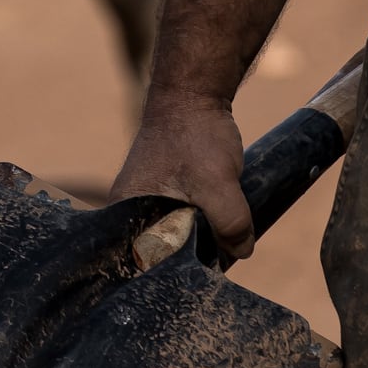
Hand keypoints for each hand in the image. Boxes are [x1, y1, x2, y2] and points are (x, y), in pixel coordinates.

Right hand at [115, 94, 252, 260]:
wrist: (194, 94)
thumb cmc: (194, 134)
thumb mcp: (218, 184)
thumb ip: (231, 224)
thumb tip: (241, 251)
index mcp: (125, 212)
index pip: (146, 259)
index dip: (176, 270)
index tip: (204, 272)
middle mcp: (129, 211)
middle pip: (164, 250)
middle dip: (192, 254)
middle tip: (220, 254)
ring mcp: (147, 202)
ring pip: (178, 235)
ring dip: (201, 236)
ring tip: (221, 233)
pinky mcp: (165, 195)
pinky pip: (184, 221)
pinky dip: (203, 222)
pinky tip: (220, 219)